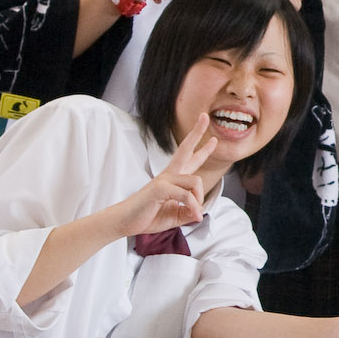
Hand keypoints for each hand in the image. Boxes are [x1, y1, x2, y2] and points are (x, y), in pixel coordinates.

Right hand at [111, 115, 215, 238]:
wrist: (125, 221)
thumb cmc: (147, 216)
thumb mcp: (174, 216)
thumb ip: (188, 212)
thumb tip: (200, 212)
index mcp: (172, 179)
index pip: (189, 159)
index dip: (202, 150)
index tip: (213, 140)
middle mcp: (168, 175)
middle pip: (185, 149)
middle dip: (197, 132)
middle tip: (204, 116)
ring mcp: (163, 179)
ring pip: (195, 181)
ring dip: (199, 200)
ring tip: (195, 214)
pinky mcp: (160, 187)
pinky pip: (186, 195)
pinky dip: (192, 206)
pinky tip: (192, 215)